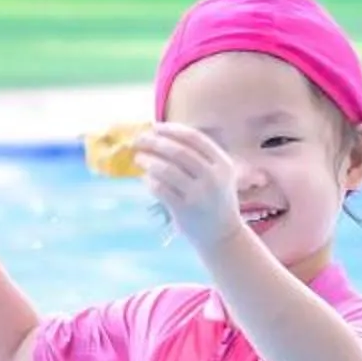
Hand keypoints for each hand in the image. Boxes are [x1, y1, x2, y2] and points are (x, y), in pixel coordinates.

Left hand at [137, 122, 246, 250]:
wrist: (222, 234)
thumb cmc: (216, 199)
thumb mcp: (219, 174)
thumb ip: (200, 155)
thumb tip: (163, 135)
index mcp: (222, 163)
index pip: (194, 138)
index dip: (172, 130)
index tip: (155, 127)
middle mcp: (212, 177)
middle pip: (178, 151)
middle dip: (155, 142)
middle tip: (140, 140)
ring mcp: (198, 194)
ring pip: (166, 169)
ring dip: (148, 160)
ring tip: (139, 158)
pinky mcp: (185, 209)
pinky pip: (160, 189)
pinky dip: (149, 181)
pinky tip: (145, 178)